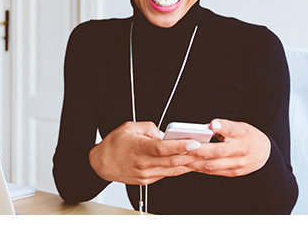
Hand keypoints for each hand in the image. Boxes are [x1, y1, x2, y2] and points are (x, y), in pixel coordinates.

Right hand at [89, 121, 205, 184]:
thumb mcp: (130, 127)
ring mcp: (146, 175)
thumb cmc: (114, 144)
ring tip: (203, 157)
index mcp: (139, 149)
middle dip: (191, 156)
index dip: (180, 146)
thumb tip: (165, 134)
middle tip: (207, 150)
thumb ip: (150, 128)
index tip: (194, 143)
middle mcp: (143, 164)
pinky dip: (179, 168)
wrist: (100, 164)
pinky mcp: (147, 180)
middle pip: (172, 161)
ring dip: (189, 164)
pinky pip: (168, 174)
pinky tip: (189, 163)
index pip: (163, 148)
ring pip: (173, 169)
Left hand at [185, 119, 270, 176]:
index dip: (222, 127)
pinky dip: (199, 168)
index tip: (212, 124)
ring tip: (179, 159)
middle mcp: (241, 150)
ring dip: (194, 162)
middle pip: (217, 151)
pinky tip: (189, 165)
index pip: (232, 129)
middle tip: (182, 147)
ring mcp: (237, 164)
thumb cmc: (247, 137)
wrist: (264, 154)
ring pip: (212, 164)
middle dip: (197, 150)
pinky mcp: (233, 173)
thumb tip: (209, 126)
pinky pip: (213, 171)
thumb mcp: (240, 126)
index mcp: (242, 134)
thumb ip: (225, 126)